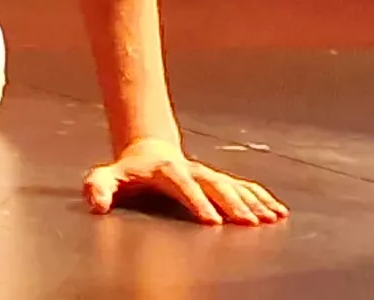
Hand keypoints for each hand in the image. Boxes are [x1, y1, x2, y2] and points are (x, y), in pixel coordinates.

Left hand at [83, 138, 287, 224]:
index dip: (197, 203)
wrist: (148, 150)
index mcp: (167, 169)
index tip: (212, 221)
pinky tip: (277, 211)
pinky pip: (244, 187)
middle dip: (233, 204)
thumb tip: (96, 204)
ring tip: (271, 218)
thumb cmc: (128, 171)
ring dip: (253, 202)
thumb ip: (99, 187)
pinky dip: (261, 198)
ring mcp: (207, 173)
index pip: (184, 186)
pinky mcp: (218, 179)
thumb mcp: (107, 176)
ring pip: (234, 186)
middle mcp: (192, 170)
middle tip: (248, 223)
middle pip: (216, 185)